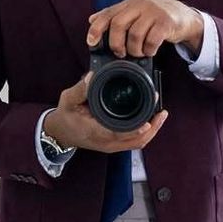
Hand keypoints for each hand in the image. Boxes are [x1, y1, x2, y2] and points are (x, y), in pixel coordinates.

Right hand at [44, 72, 168, 153]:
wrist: (60, 133)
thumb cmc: (65, 117)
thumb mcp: (68, 100)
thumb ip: (80, 89)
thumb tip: (92, 76)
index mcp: (96, 132)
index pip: (120, 133)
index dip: (136, 129)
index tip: (148, 121)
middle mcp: (107, 142)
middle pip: (136, 141)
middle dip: (152, 128)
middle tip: (161, 112)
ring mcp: (112, 145)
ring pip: (138, 143)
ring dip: (151, 131)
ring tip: (161, 115)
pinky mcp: (115, 144)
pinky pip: (134, 142)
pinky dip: (145, 133)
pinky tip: (151, 120)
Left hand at [86, 0, 203, 58]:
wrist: (182, 15)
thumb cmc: (154, 16)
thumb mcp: (133, 12)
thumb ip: (114, 15)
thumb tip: (92, 20)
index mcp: (128, 4)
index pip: (107, 15)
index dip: (97, 29)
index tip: (91, 43)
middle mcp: (139, 5)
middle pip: (118, 25)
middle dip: (116, 44)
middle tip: (120, 53)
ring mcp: (153, 13)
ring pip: (135, 35)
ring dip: (134, 49)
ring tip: (138, 52)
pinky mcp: (166, 23)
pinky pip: (152, 40)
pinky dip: (149, 50)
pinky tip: (150, 51)